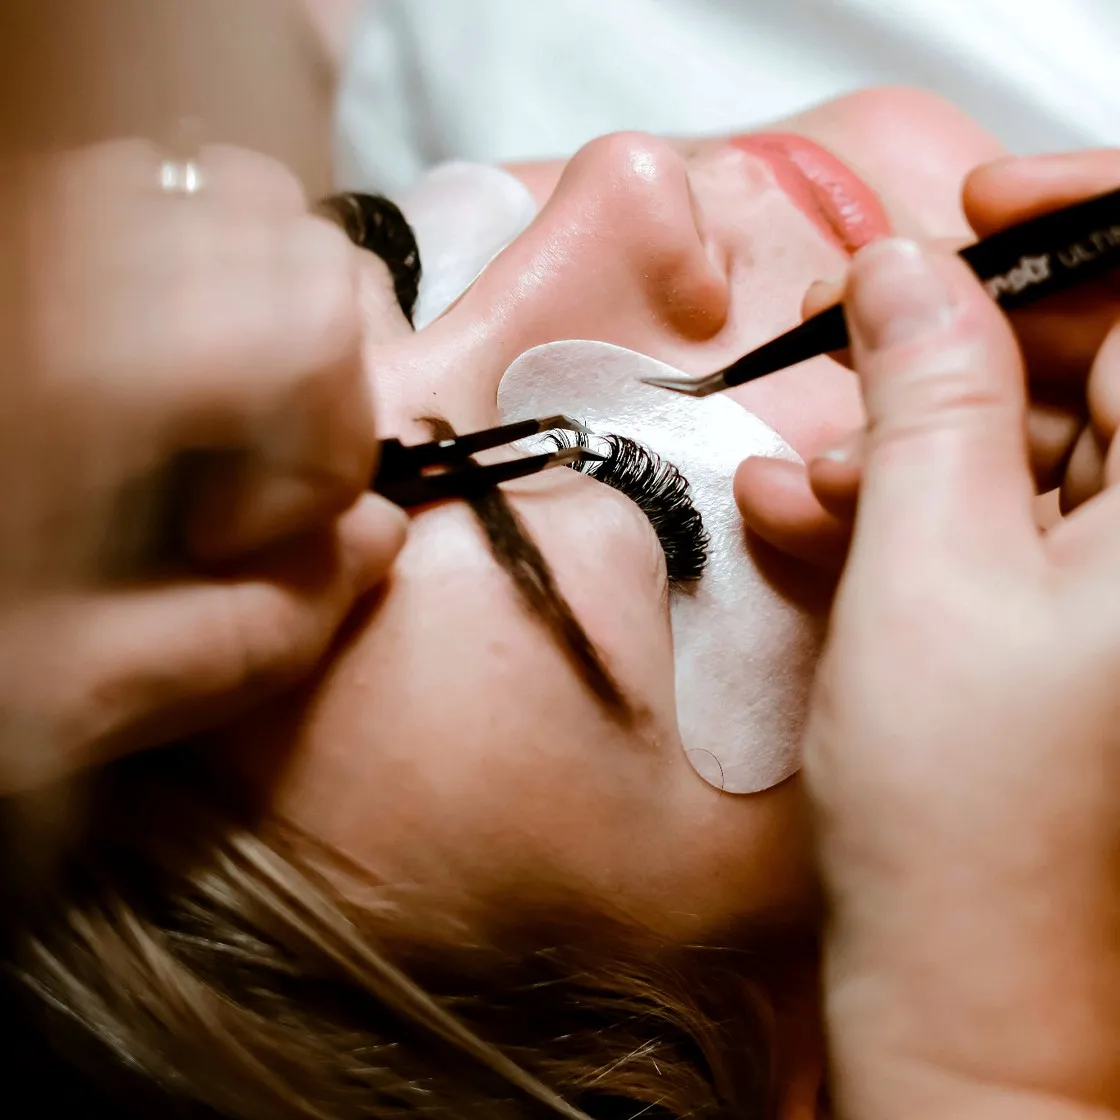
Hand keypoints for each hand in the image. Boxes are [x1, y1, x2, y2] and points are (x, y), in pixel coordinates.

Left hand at [0, 140, 405, 793]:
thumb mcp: (79, 692)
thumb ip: (256, 630)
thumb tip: (381, 534)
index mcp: (83, 375)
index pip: (311, 331)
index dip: (327, 450)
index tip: (234, 541)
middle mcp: (63, 263)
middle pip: (294, 246)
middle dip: (322, 376)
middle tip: (245, 473)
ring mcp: (37, 226)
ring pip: (232, 195)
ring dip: (273, 306)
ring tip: (213, 408)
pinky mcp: (24, 226)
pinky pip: (159, 192)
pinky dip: (207, 266)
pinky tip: (159, 365)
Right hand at [804, 239, 1119, 1119]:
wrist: (962, 987)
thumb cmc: (966, 827)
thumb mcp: (922, 572)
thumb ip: (924, 402)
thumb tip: (904, 277)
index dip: (1082, 229)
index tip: (979, 216)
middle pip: (1098, 370)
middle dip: (961, 351)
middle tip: (855, 349)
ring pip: (1034, 450)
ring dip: (908, 444)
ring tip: (806, 480)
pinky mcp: (1072, 628)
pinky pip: (1002, 523)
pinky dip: (910, 510)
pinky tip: (817, 523)